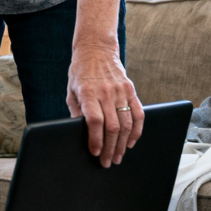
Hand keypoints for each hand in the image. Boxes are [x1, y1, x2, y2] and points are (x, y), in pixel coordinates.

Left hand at [66, 43, 144, 168]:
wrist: (96, 49)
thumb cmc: (80, 71)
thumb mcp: (71, 90)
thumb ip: (76, 111)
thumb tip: (79, 133)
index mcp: (88, 92)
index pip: (94, 121)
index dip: (95, 139)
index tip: (95, 152)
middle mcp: (105, 92)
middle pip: (112, 127)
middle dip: (110, 148)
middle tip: (108, 162)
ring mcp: (120, 91)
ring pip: (126, 124)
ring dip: (123, 144)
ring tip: (119, 156)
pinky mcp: (130, 90)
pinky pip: (138, 114)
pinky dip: (137, 131)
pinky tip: (131, 141)